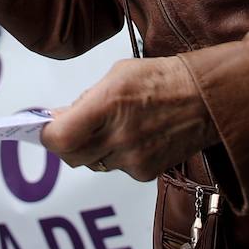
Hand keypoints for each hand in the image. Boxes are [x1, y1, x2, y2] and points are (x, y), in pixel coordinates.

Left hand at [41, 57, 217, 182]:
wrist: (204, 99)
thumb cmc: (160, 78)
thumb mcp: (117, 75)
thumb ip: (86, 100)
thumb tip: (58, 117)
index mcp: (108, 104)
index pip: (61, 137)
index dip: (47, 136)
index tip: (44, 128)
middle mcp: (119, 136)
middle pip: (72, 156)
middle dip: (64, 144)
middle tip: (66, 130)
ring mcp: (133, 159)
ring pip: (94, 163)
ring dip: (91, 149)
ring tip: (104, 129)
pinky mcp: (146, 173)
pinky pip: (116, 168)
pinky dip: (114, 156)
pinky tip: (129, 137)